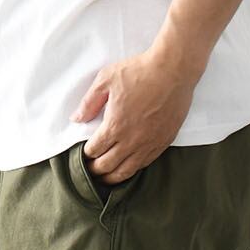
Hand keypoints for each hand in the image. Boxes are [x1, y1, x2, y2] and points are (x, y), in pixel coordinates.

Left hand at [69, 44, 203, 184]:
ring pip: (126, 171)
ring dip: (112, 177)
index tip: (82, 154)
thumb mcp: (106, 80)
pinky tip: (127, 167)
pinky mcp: (163, 142)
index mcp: (115, 126)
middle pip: (107, 166)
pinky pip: (145, 164)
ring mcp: (149, 143)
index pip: (94, 150)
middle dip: (95, 170)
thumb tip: (76, 119)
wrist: (173, 71)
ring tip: (105, 177)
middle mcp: (131, 140)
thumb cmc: (140, 72)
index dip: (85, 155)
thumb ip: (89, 102)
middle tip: (89, 170)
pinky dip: (132, 169)